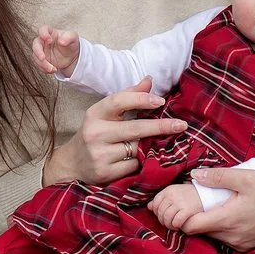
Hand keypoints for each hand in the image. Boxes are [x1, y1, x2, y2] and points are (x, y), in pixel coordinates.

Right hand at [32, 25, 80, 77]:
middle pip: (35, 44)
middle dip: (38, 52)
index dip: (43, 34)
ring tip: (52, 68)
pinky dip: (44, 69)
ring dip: (42, 63)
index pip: (42, 29)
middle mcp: (43, 41)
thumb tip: (61, 41)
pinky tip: (53, 70)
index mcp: (50, 32)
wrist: (71, 57)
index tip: (49, 40)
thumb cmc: (71, 43)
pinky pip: (39, 65)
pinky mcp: (41, 60)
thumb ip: (68, 37)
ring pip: (36, 56)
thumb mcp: (73, 38)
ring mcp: (41, 51)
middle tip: (43, 58)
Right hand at [41, 81, 180, 185]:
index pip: (118, 101)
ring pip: (137, 149)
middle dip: (161, 126)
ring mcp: (99, 154)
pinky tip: (144, 160)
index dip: (140, 99)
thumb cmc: (96, 133)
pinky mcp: (104, 173)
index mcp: (95, 114)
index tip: (160, 100)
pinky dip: (142, 162)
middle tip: (181, 125)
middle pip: (134, 128)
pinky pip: (134, 166)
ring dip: (152, 146)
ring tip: (163, 143)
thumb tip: (149, 80)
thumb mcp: (106, 114)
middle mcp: (95, 133)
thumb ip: (128, 97)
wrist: (73, 164)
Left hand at [147, 183, 202, 231]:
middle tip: (168, 223)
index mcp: (168, 190)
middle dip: (162, 220)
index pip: (155, 203)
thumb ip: (161, 199)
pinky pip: (176, 221)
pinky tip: (179, 226)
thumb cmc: (189, 195)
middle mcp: (172, 195)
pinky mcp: (187, 210)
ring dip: (168, 225)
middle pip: (160, 212)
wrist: (207, 194)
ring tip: (173, 226)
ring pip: (166, 218)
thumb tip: (149, 206)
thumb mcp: (174, 193)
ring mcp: (180, 202)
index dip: (156, 212)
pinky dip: (176, 226)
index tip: (162, 215)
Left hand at [178, 141, 254, 248]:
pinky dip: (222, 227)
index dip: (179, 216)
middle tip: (194, 199)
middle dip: (192, 217)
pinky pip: (227, 238)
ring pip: (213, 235)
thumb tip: (195, 175)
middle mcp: (232, 237)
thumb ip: (219, 176)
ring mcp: (241, 244)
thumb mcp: (248, 177)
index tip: (180, 202)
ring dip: (207, 222)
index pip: (189, 227)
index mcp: (227, 220)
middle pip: (199, 232)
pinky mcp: (250, 245)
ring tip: (212, 203)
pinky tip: (229, 211)